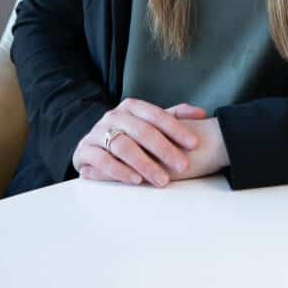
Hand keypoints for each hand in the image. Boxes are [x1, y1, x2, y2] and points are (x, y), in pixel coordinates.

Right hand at [72, 98, 227, 187]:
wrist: (91, 144)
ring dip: (144, 164)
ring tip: (162, 180)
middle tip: (183, 166)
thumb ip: (175, 116)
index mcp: (131, 107)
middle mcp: (113, 116)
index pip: (156, 115)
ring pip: (123, 146)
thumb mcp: (150, 123)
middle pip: (141, 131)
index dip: (176, 128)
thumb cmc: (128, 135)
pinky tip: (135, 180)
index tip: (194, 144)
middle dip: (164, 149)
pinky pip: (102, 160)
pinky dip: (119, 171)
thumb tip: (202, 114)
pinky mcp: (85, 151)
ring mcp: (97, 133)